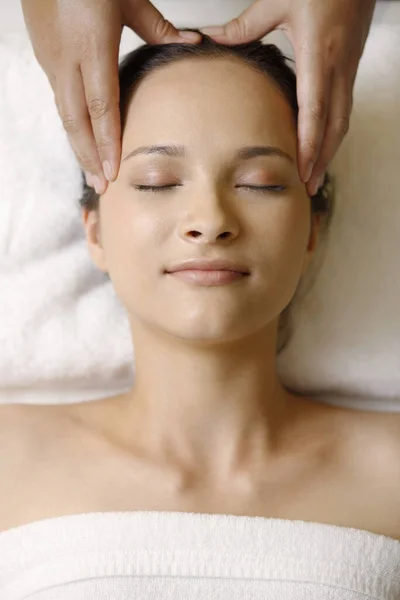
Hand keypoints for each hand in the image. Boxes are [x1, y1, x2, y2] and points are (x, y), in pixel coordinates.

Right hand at [21, 0, 200, 193]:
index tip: (113, 171)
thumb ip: (158, 26)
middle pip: (78, 121)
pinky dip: (72, 125)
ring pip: (65, 114)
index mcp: (92, 47)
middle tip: (101, 186)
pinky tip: (81, 141)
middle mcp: (68, 60)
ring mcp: (53, 60)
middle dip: (89, 157)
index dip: (107, 142)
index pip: (101, 107)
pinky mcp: (45, 56)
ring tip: (91, 173)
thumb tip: (192, 41)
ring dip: (78, 146)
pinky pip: (60, 100)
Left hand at [201, 0, 375, 194]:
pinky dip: (334, 132)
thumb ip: (246, 25)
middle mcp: (338, 67)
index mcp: (319, 55)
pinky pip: (344, 107)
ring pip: (343, 120)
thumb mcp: (279, 0)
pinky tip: (324, 143)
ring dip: (330, 150)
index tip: (302, 170)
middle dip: (322, 160)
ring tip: (316, 174)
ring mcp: (347, 69)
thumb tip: (214, 39)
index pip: (315, 111)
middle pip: (333, 126)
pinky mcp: (350, 66)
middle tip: (308, 186)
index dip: (310, 145)